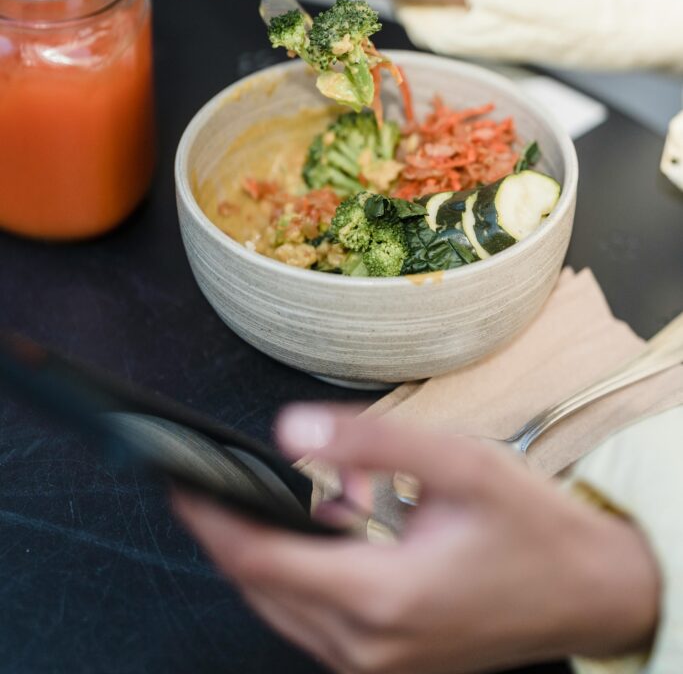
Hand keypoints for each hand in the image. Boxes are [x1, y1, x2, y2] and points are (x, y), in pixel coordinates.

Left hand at [174, 405, 658, 673]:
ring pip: (280, 608)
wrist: (589, 592)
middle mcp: (367, 648)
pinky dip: (296, 575)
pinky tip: (317, 531)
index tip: (175, 479)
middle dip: (225, 531)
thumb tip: (289, 431)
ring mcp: (376, 667)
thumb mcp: (457, 462)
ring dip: (260, 553)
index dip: (208, 518)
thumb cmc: (529, 527)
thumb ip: (370, 442)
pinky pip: (311, 622)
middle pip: (258, 587)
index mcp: (381, 598)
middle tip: (206, 477)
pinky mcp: (386, 666)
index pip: (258, 560)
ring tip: (256, 496)